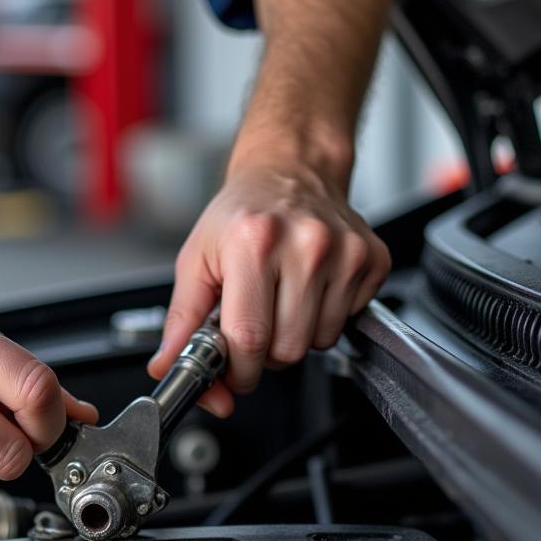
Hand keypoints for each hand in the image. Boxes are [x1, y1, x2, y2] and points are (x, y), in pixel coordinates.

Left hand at [147, 160, 389, 415]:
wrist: (290, 170)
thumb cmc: (242, 215)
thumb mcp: (196, 260)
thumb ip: (181, 321)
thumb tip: (168, 367)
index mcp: (253, 242)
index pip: (249, 338)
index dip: (238, 370)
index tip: (233, 371)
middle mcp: (306, 244)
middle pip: (287, 350)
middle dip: (265, 353)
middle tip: (255, 323)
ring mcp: (345, 252)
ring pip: (319, 342)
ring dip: (295, 336)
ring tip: (282, 301)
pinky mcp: (372, 260)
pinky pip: (346, 323)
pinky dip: (323, 319)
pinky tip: (310, 289)